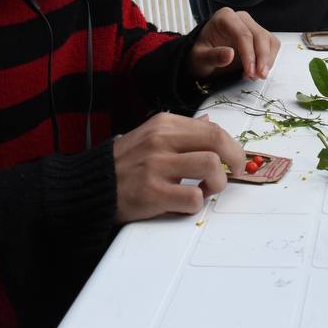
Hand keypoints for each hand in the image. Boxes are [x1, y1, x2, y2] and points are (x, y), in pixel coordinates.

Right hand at [112, 112, 244, 222]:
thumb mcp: (150, 136)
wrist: (91, 186)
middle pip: (217, 141)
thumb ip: (181, 131)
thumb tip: (210, 122)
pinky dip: (196, 205)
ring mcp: (156, 166)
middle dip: (235, 158)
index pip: (212, 128)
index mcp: (163, 124)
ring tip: (206, 190)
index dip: (232, 145)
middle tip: (236, 172)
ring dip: (217, 183)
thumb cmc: (124, 164)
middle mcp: (161, 140)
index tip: (236, 159)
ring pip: (211, 166)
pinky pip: (193, 198)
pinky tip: (185, 204)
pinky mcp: (152, 193)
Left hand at [189, 7, 279, 80]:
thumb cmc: (201, 55)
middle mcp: (241, 19)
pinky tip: (258, 71)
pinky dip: (269, 60)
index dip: (249, 54)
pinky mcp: (259, 37)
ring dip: (267, 60)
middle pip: (260, 36)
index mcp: (225, 17)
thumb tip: (229, 54)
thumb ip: (213, 56)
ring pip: (269, 40)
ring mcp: (252, 27)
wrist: (204, 58)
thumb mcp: (200, 58)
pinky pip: (272, 46)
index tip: (249, 71)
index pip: (243, 33)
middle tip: (257, 76)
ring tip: (256, 76)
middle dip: (261, 58)